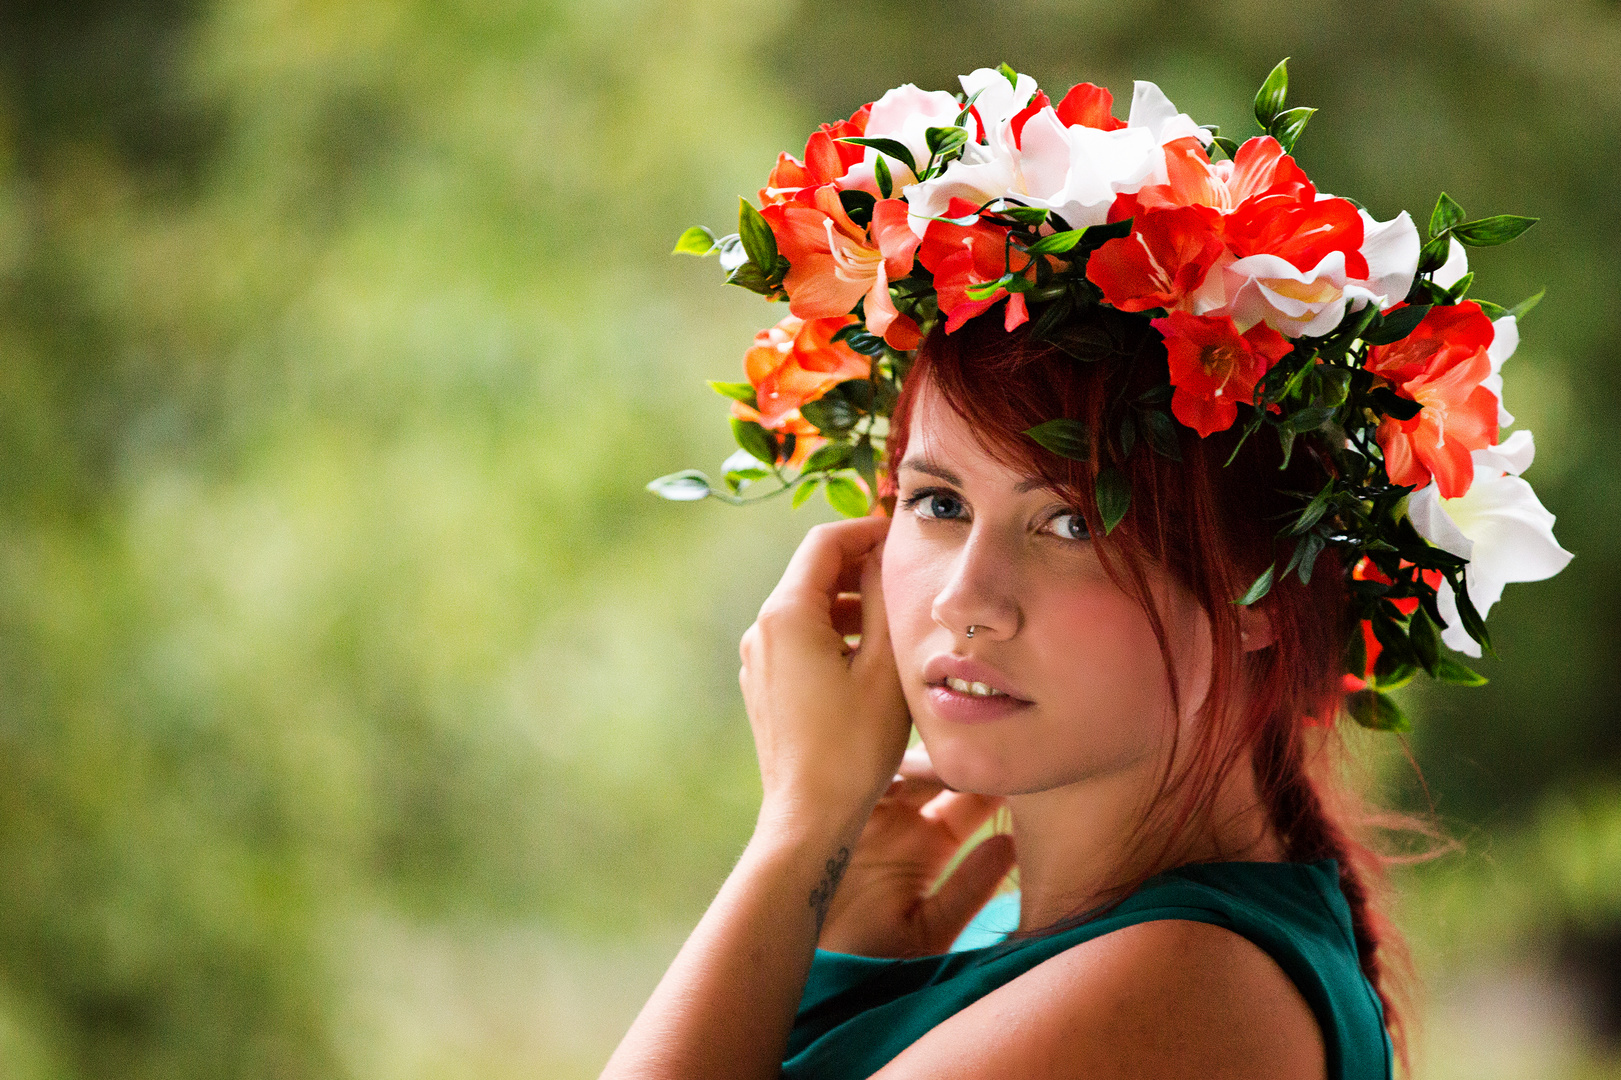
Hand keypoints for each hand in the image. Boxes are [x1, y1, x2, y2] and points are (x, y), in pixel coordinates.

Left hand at [739, 517, 911, 839]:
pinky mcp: (764, 686)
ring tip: (897, 623)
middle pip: (814, 573)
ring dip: (851, 605)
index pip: (824, 542)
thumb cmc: (853, 746)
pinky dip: (834, 635)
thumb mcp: (883, 665)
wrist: (810, 818)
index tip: (904, 538)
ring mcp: (758, 659)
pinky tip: (870, 660)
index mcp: (787, 614)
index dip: (866, 530)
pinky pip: (800, 641)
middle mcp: (763, 629)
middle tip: (908, 578)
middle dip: (861, 568)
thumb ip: (882, 601)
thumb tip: (881, 558)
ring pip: (808, 609)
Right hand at [817, 745, 1016, 957]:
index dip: (994, 780)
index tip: (1016, 764)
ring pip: (901, 767)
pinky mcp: (831, 810)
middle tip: (974, 743)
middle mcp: (902, 822)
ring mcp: (867, 811)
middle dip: (957, 755)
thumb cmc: (874, 961)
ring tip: (941, 752)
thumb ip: (968, 889)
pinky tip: (896, 768)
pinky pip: (858, 779)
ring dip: (920, 757)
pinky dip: (877, 769)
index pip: (972, 799)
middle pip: (938, 771)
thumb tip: (1011, 843)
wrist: (811, 973)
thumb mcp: (929, 930)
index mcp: (933, 844)